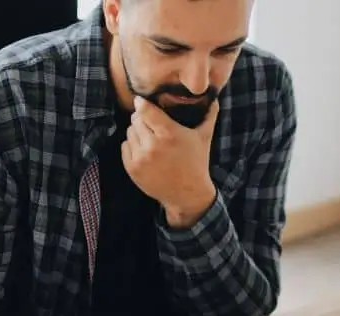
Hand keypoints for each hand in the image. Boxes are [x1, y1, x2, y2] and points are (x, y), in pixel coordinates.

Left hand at [122, 96, 219, 228]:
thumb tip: (214, 97)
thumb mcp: (204, 137)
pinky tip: (144, 149)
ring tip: (149, 137)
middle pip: (136, 119)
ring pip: (129, 132)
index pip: (145, 110)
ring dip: (137, 131)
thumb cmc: (196, 163)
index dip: (142, 103)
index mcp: (169, 134)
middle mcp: (152, 146)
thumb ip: (209, 114)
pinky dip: (132, 145)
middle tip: (150, 122)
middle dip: (142, 118)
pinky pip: (125, 146)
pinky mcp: (132, 169)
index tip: (141, 101)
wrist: (187, 194)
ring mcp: (140, 158)